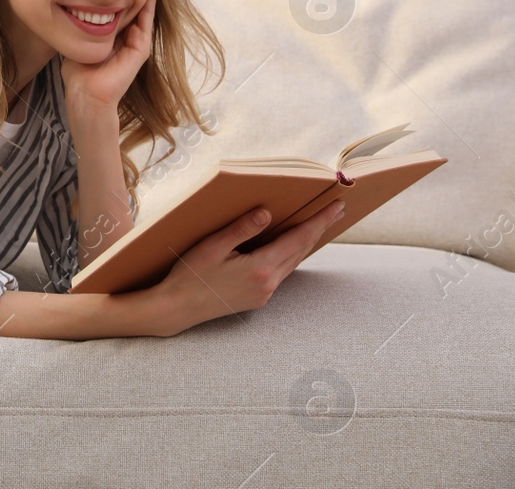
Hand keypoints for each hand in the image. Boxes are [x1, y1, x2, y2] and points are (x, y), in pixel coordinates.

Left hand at [62, 0, 155, 114]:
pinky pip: (145, 20)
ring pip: (144, 8)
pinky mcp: (140, 49)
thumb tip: (66, 1)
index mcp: (115, 34)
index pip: (122, 5)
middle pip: (136, 4)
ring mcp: (137, 42)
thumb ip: (78, 23)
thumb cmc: (78, 72)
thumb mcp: (78, 38)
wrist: (85, 96)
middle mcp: (129, 36)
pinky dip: (149, 2)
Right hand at [148, 200, 346, 336]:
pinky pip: (282, 272)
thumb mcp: (213, 247)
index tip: (335, 207)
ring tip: (318, 226)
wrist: (178, 308)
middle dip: (319, 229)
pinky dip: (292, 255)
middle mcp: (268, 283)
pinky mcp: (258, 298)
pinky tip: (290, 248)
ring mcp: (264, 293)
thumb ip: (241, 230)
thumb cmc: (191, 274)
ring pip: (293, 263)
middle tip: (336, 210)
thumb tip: (267, 213)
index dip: (318, 221)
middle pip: (301, 251)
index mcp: (260, 268)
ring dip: (307, 243)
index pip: (297, 239)